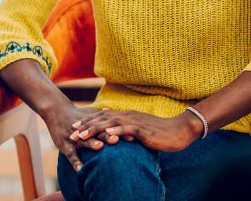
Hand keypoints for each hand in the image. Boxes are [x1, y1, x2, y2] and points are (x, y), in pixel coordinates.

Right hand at [42, 103, 114, 170]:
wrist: (55, 111)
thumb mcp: (89, 113)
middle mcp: (85, 129)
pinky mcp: (64, 144)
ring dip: (91, 143)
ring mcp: (74, 136)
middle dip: (106, 136)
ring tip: (99, 147)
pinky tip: (80, 169)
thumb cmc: (76, 115)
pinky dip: (75, 161)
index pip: (107, 126)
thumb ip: (103, 117)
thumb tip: (119, 118)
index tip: (130, 136)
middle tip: (116, 139)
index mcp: (93, 122)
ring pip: (84, 140)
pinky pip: (70, 154)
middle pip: (97, 132)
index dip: (117, 131)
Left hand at [70, 108, 202, 152]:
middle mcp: (127, 116)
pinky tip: (106, 135)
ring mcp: (134, 122)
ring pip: (110, 123)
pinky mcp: (143, 130)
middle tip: (72, 131)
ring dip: (94, 128)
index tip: (76, 127)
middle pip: (102, 119)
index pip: (103, 117)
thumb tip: (115, 134)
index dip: (88, 121)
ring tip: (82, 134)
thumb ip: (127, 131)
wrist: (179, 130)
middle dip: (86, 125)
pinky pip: (127, 130)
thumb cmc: (160, 132)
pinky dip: (115, 132)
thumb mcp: (140, 131)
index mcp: (126, 116)